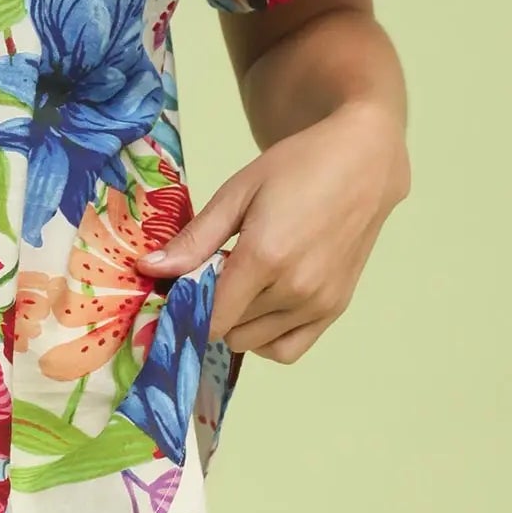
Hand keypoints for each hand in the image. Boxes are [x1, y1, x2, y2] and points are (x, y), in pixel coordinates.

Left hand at [138, 99, 410, 362]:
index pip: (210, 317)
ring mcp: (319, 304)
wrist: (362, 163)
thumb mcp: (238, 192)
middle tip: (207, 273)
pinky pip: (287, 349)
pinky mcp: (335, 310)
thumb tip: (149, 269)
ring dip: (235, 322)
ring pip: (253, 342)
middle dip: (208, 309)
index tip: (172, 290)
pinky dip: (265, 338)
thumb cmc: (297, 166)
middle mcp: (295, 290)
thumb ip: (195, 239)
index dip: (184, 310)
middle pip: (228, 330)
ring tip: (238, 281)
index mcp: (265, 257)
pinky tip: (258, 305)